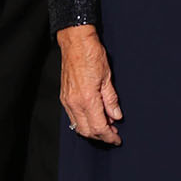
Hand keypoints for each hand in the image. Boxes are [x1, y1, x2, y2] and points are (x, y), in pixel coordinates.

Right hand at [57, 25, 122, 144]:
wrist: (75, 42)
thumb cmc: (91, 54)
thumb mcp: (107, 77)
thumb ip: (111, 100)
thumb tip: (116, 116)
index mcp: (87, 99)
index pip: (99, 127)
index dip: (109, 136)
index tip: (117, 139)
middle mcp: (74, 102)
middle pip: (87, 131)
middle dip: (101, 136)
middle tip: (113, 133)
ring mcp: (67, 100)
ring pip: (78, 126)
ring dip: (92, 130)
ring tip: (106, 125)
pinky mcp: (64, 97)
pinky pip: (73, 117)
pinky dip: (84, 121)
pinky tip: (94, 116)